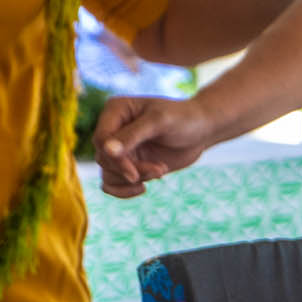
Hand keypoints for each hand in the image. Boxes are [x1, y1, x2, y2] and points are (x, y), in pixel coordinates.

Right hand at [95, 96, 218, 198]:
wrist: (200, 131)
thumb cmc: (182, 119)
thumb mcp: (159, 123)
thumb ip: (132, 135)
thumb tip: (105, 151)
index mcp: (115, 110)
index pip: (101, 139)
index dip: (115, 160)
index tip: (134, 175)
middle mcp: (113, 128)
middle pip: (105, 159)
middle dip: (131, 170)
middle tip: (160, 170)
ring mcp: (120, 148)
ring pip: (109, 173)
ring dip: (134, 180)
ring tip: (160, 171)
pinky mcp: (128, 163)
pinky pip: (112, 183)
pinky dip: (125, 191)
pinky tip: (144, 188)